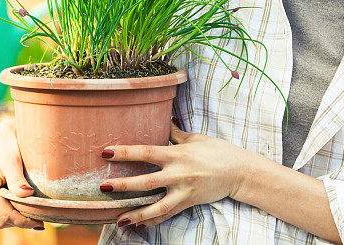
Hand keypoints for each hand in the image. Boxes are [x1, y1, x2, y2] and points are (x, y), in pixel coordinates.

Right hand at [0, 119, 44, 230]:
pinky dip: (8, 213)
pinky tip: (23, 210)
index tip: (41, 223)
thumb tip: (27, 196)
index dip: (22, 222)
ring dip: (14, 219)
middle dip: (19, 222)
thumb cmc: (6, 144)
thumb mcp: (13, 160)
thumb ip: (17, 179)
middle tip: (40, 221)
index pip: (3, 215)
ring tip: (34, 216)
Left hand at [100, 121, 248, 227]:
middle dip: (123, 186)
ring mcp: (184, 191)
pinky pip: (168, 214)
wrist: (239, 171)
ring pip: (156, 206)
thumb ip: (175, 133)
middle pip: (146, 181)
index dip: (126, 153)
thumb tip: (162, 119)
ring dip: (136, 213)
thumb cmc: (217, 151)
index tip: (106, 152)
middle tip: (104, 187)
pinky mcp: (189, 202)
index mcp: (177, 154)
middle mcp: (178, 174)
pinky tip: (139, 224)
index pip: (146, 152)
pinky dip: (153, 220)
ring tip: (118, 218)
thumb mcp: (195, 138)